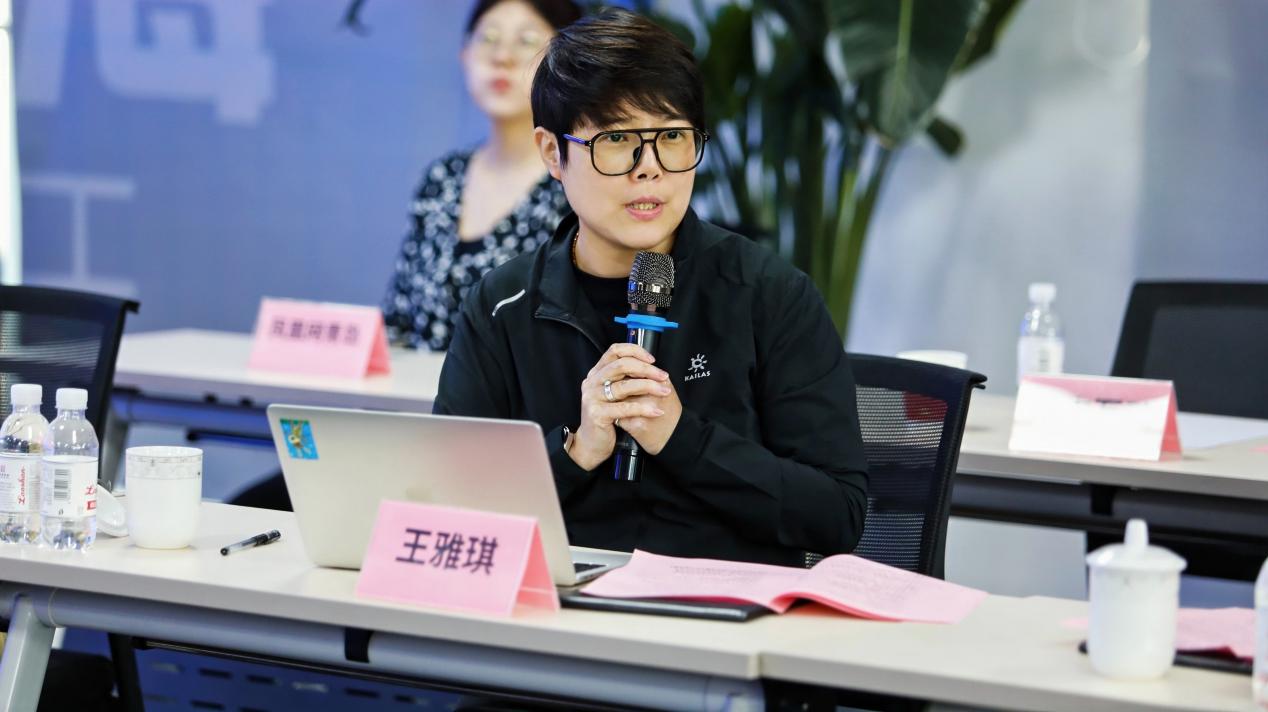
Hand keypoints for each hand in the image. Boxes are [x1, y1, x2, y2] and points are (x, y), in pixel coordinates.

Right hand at [567, 343, 670, 470]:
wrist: (592, 443)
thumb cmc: (607, 417)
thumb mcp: (615, 394)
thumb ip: (626, 380)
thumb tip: (652, 369)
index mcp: (597, 373)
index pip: (615, 351)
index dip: (635, 351)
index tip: (652, 360)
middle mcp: (592, 382)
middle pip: (621, 365)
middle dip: (646, 370)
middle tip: (663, 376)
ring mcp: (592, 397)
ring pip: (624, 386)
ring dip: (649, 387)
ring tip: (664, 392)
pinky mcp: (597, 413)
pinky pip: (624, 408)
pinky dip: (643, 409)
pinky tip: (656, 411)